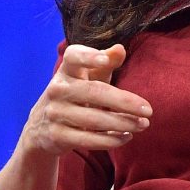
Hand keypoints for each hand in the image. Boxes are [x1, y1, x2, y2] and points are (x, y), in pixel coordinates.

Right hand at [19, 44, 152, 154]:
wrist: (41, 127)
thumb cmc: (76, 95)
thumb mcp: (88, 77)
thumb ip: (105, 63)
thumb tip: (120, 49)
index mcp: (66, 70)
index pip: (73, 56)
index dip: (88, 56)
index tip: (105, 61)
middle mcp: (58, 89)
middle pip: (93, 92)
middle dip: (123, 101)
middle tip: (148, 110)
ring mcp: (55, 113)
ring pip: (93, 119)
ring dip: (122, 123)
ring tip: (143, 125)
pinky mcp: (56, 136)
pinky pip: (87, 139)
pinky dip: (109, 140)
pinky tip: (126, 137)